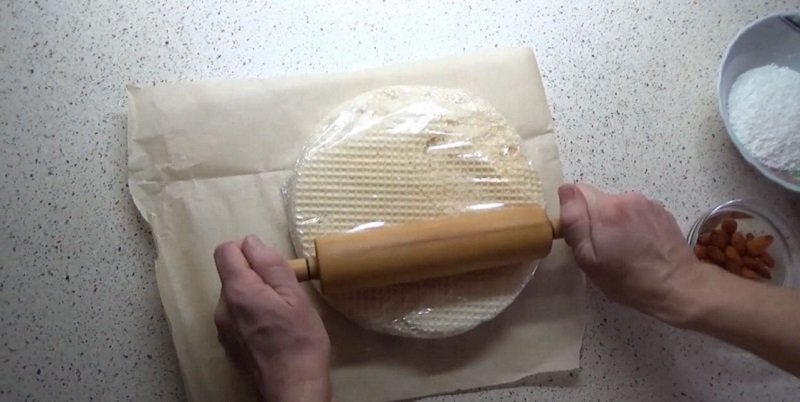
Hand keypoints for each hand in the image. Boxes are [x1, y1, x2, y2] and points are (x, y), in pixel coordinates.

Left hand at [213, 235, 330, 401]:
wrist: (293, 390)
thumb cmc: (300, 342)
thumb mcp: (294, 297)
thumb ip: (271, 265)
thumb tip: (252, 242)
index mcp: (238, 292)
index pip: (225, 251)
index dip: (248, 249)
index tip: (270, 264)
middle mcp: (222, 308)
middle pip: (231, 274)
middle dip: (255, 275)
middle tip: (284, 293)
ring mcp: (222, 329)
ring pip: (235, 296)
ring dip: (254, 296)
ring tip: (280, 314)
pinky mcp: (228, 345)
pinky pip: (236, 317)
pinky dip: (251, 315)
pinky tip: (272, 330)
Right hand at [558, 183, 700, 323]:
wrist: (677, 286)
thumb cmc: (627, 280)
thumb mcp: (589, 260)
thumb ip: (574, 222)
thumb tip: (565, 192)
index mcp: (605, 209)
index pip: (575, 190)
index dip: (573, 212)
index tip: (581, 235)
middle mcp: (626, 198)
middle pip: (597, 200)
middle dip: (594, 219)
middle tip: (603, 247)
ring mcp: (647, 203)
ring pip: (616, 206)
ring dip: (615, 221)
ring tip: (624, 248)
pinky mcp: (661, 211)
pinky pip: (635, 211)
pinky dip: (633, 223)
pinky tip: (641, 245)